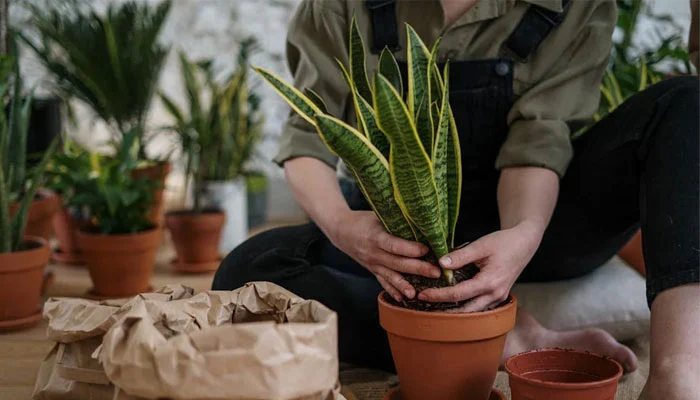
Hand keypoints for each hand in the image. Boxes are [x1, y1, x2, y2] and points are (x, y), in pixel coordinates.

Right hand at [329, 210, 441, 301]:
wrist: (341, 230)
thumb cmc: (362, 220)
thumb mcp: (377, 215)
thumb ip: (396, 220)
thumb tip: (421, 220)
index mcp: (375, 236)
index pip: (394, 245)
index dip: (410, 249)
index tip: (427, 249)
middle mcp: (373, 253)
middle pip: (397, 263)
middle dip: (418, 269)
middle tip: (436, 272)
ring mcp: (372, 264)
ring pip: (391, 276)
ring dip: (405, 285)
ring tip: (418, 293)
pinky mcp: (372, 270)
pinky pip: (383, 282)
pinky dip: (392, 291)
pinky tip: (403, 299)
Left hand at [418, 220, 543, 311]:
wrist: (525, 243)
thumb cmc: (504, 242)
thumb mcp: (481, 245)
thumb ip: (460, 256)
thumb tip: (440, 264)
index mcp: (490, 282)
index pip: (458, 294)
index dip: (438, 295)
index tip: (422, 294)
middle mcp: (495, 295)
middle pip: (465, 310)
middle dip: (444, 309)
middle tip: (424, 305)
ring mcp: (498, 298)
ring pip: (473, 311)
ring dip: (454, 311)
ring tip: (434, 306)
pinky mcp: (498, 296)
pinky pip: (479, 306)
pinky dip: (465, 306)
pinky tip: (452, 302)